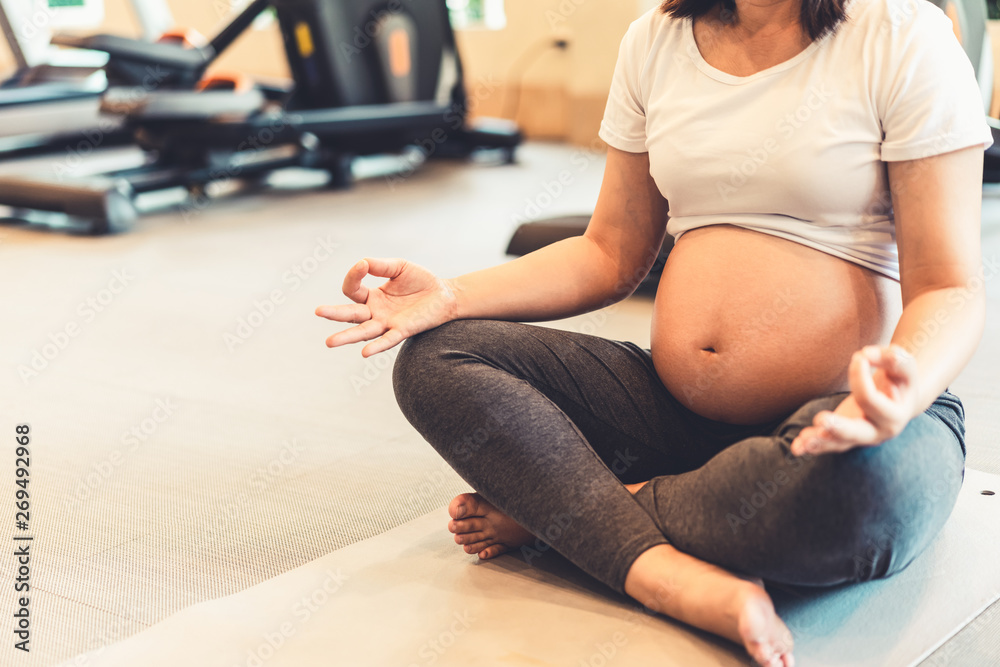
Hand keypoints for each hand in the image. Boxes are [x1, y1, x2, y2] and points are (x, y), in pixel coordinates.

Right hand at [316, 257, 456, 356]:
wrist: (446, 295)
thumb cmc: (421, 281)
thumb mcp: (399, 267)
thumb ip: (380, 266)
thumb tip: (362, 262)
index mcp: (372, 296)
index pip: (352, 289)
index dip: (354, 276)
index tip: (363, 265)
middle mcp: (375, 312)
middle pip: (350, 314)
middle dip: (334, 313)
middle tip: (318, 311)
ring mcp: (387, 323)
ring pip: (363, 331)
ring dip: (347, 337)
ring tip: (330, 342)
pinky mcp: (403, 330)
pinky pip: (387, 340)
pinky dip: (376, 346)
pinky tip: (365, 352)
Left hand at [790, 345, 919, 455]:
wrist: (902, 399)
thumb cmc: (901, 379)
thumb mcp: (904, 366)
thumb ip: (891, 357)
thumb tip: (865, 354)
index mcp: (894, 416)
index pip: (869, 398)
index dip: (859, 376)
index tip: (858, 356)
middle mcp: (877, 432)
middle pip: (856, 433)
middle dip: (838, 427)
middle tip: (821, 420)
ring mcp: (859, 437)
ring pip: (838, 443)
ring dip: (819, 441)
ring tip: (803, 440)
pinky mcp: (844, 436)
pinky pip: (827, 443)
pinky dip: (811, 446)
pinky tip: (797, 447)